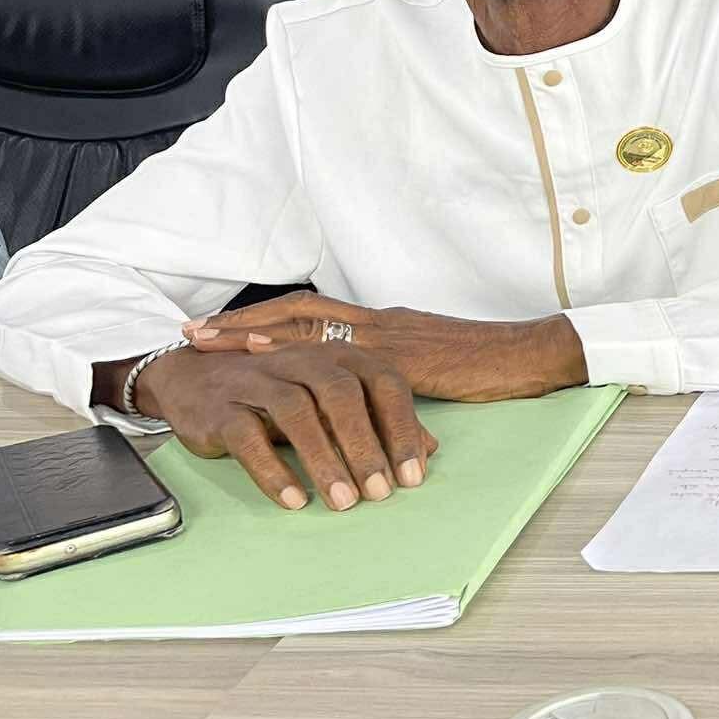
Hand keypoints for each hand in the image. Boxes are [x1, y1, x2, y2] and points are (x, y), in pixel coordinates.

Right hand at [134, 342, 435, 511]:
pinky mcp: (223, 407)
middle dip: (365, 446)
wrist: (194, 379)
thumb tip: (429, 450)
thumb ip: (380, 421)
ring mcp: (259, 380)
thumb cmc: (278, 393)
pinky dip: (274, 470)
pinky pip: (249, 436)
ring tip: (344, 502)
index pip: (383, 383)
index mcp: (339, 356)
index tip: (413, 476)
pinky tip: (294, 499)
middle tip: (380, 493)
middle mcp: (302, 360)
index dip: (402, 429)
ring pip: (297, 413)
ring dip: (324, 460)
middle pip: (342, 395)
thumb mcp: (333, 402)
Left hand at [184, 295, 588, 403]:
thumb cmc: (489, 366)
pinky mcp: (396, 356)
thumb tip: (368, 406)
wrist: (526, 355)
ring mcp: (384, 335)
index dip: (267, 320)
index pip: (314, 314)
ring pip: (305, 324)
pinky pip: (336, 352)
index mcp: (384, 325)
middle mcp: (376, 321)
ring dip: (252, 331)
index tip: (222, 327)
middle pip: (295, 312)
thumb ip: (397, 382)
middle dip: (240, 321)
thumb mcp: (434, 371)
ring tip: (209, 340)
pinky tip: (264, 358)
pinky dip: (294, 352)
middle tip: (192, 330)